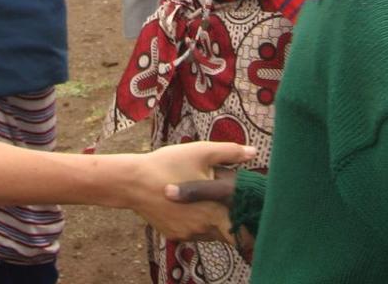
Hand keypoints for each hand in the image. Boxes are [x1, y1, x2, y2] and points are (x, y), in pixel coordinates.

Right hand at [128, 141, 253, 243]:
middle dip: (227, 215)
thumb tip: (253, 152)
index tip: (246, 209)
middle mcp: (201, 229)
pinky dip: (194, 221)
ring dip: (210, 219)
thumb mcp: (201, 152)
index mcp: (213, 212)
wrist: (133, 181)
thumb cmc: (168, 164)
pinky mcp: (173, 235)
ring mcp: (186, 234)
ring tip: (204, 197)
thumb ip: (229, 152)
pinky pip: (191, 232)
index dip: (246, 220)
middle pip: (225, 230)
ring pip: (208, 232)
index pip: (240, 230)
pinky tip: (187, 204)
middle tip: (222, 197)